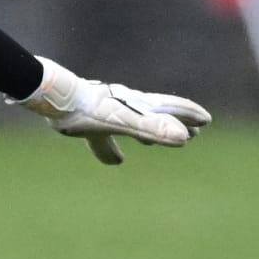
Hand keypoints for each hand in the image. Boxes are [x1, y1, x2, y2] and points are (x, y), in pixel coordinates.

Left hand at [17, 56, 210, 165]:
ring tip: (149, 143)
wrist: (54, 98)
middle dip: (173, 123)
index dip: (188, 115)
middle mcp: (124, 106)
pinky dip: (112, 147)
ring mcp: (105, 112)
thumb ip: (152, 129)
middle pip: (154, 115)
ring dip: (145, 133)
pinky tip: (114, 160)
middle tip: (191, 134)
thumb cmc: (87, 110)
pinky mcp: (86, 120)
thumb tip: (183, 137)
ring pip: (130, 124)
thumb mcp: (123, 123)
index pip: (169, 109)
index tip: (205, 120)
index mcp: (137, 106)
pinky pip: (103, 136)